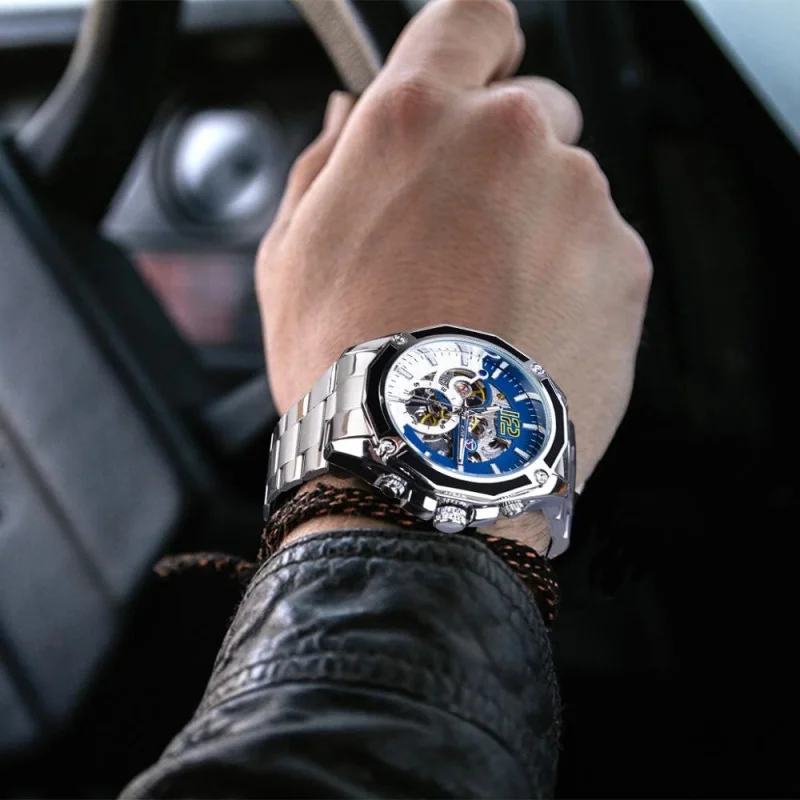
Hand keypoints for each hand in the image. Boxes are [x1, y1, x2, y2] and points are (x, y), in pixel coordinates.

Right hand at [258, 0, 651, 547]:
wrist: (423, 465)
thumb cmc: (347, 368)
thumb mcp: (292, 256)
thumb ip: (324, 161)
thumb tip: (351, 107)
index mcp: (416, 121)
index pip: (472, 19)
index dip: (472, 48)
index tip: (470, 85)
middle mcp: (508, 139)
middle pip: (531, 107)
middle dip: (502, 159)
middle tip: (462, 241)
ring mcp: (578, 200)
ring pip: (567, 184)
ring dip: (535, 226)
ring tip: (488, 306)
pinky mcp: (626, 262)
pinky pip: (600, 246)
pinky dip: (571, 277)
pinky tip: (525, 331)